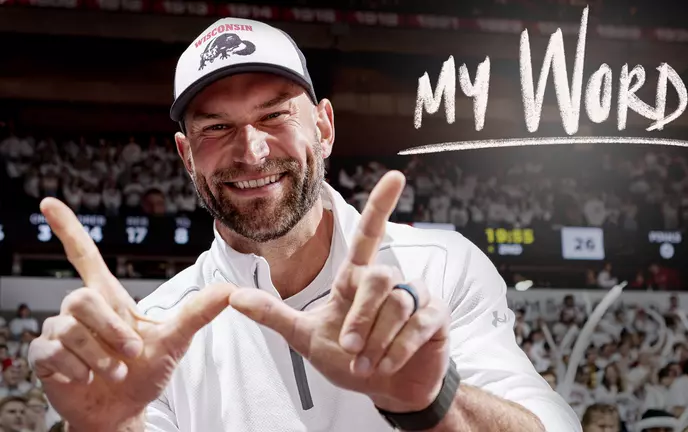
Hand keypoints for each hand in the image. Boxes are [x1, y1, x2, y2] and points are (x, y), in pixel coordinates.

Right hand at [28, 198, 234, 430]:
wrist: (123, 412)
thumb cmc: (145, 373)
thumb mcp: (175, 341)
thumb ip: (198, 313)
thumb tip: (230, 289)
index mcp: (108, 300)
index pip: (84, 256)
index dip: (68, 230)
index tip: (49, 203)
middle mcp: (80, 311)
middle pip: (81, 298)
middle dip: (111, 330)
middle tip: (131, 353)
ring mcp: (59, 333)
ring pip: (68, 328)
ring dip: (99, 355)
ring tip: (113, 370)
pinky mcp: (44, 357)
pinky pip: (51, 352)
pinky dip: (76, 369)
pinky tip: (85, 379)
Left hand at [230, 171, 450, 412]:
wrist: (385, 391)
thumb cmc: (350, 361)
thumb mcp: (306, 339)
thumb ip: (274, 316)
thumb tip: (232, 296)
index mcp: (357, 280)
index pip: (370, 235)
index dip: (381, 206)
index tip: (396, 177)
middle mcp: (389, 281)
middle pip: (376, 278)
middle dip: (359, 319)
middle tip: (349, 350)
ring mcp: (416, 297)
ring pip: (396, 304)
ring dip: (376, 341)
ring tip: (367, 363)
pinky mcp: (436, 317)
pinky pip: (417, 324)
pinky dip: (397, 350)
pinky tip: (388, 364)